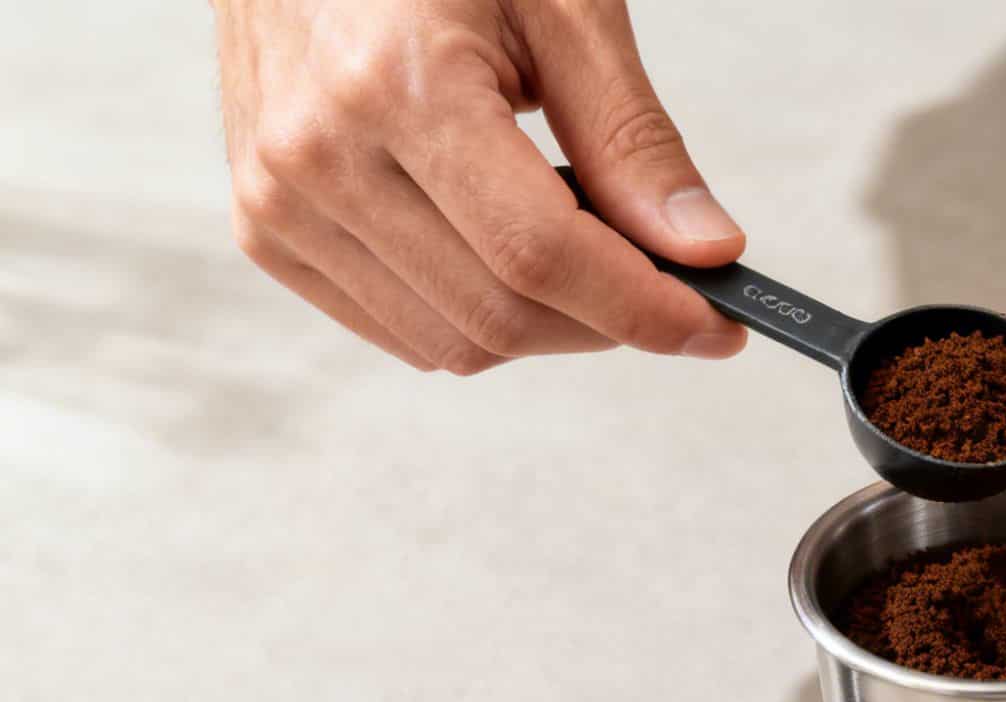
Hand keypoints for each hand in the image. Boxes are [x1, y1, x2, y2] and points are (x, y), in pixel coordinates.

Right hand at [213, 0, 746, 372]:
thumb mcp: (562, 7)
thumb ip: (630, 137)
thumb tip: (704, 250)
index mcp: (395, 85)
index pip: (540, 255)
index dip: (644, 307)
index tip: (717, 326)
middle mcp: (318, 156)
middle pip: (502, 316)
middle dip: (609, 323)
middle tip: (674, 291)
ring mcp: (279, 201)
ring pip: (454, 343)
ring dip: (549, 326)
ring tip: (587, 246)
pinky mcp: (267, 230)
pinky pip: (401, 330)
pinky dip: (479, 317)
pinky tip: (513, 253)